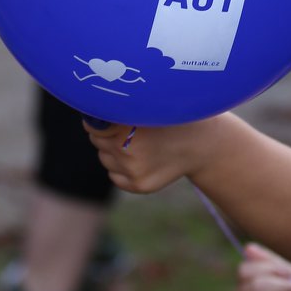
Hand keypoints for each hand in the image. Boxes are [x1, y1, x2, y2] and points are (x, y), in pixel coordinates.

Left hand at [84, 119, 217, 194]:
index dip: (100, 118)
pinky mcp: (139, 186)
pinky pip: (114, 176)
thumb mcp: (149, 105)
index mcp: (128, 124)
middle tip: (129, 129)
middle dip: (108, 134)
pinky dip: (120, 168)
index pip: (94, 125)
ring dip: (113, 151)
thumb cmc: (170, 118)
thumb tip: (89, 113)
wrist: (200, 144)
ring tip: (138, 144)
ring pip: (104, 158)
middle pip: (97, 141)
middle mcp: (128, 149)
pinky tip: (141, 159)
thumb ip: (121, 107)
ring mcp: (133, 170)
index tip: (109, 116)